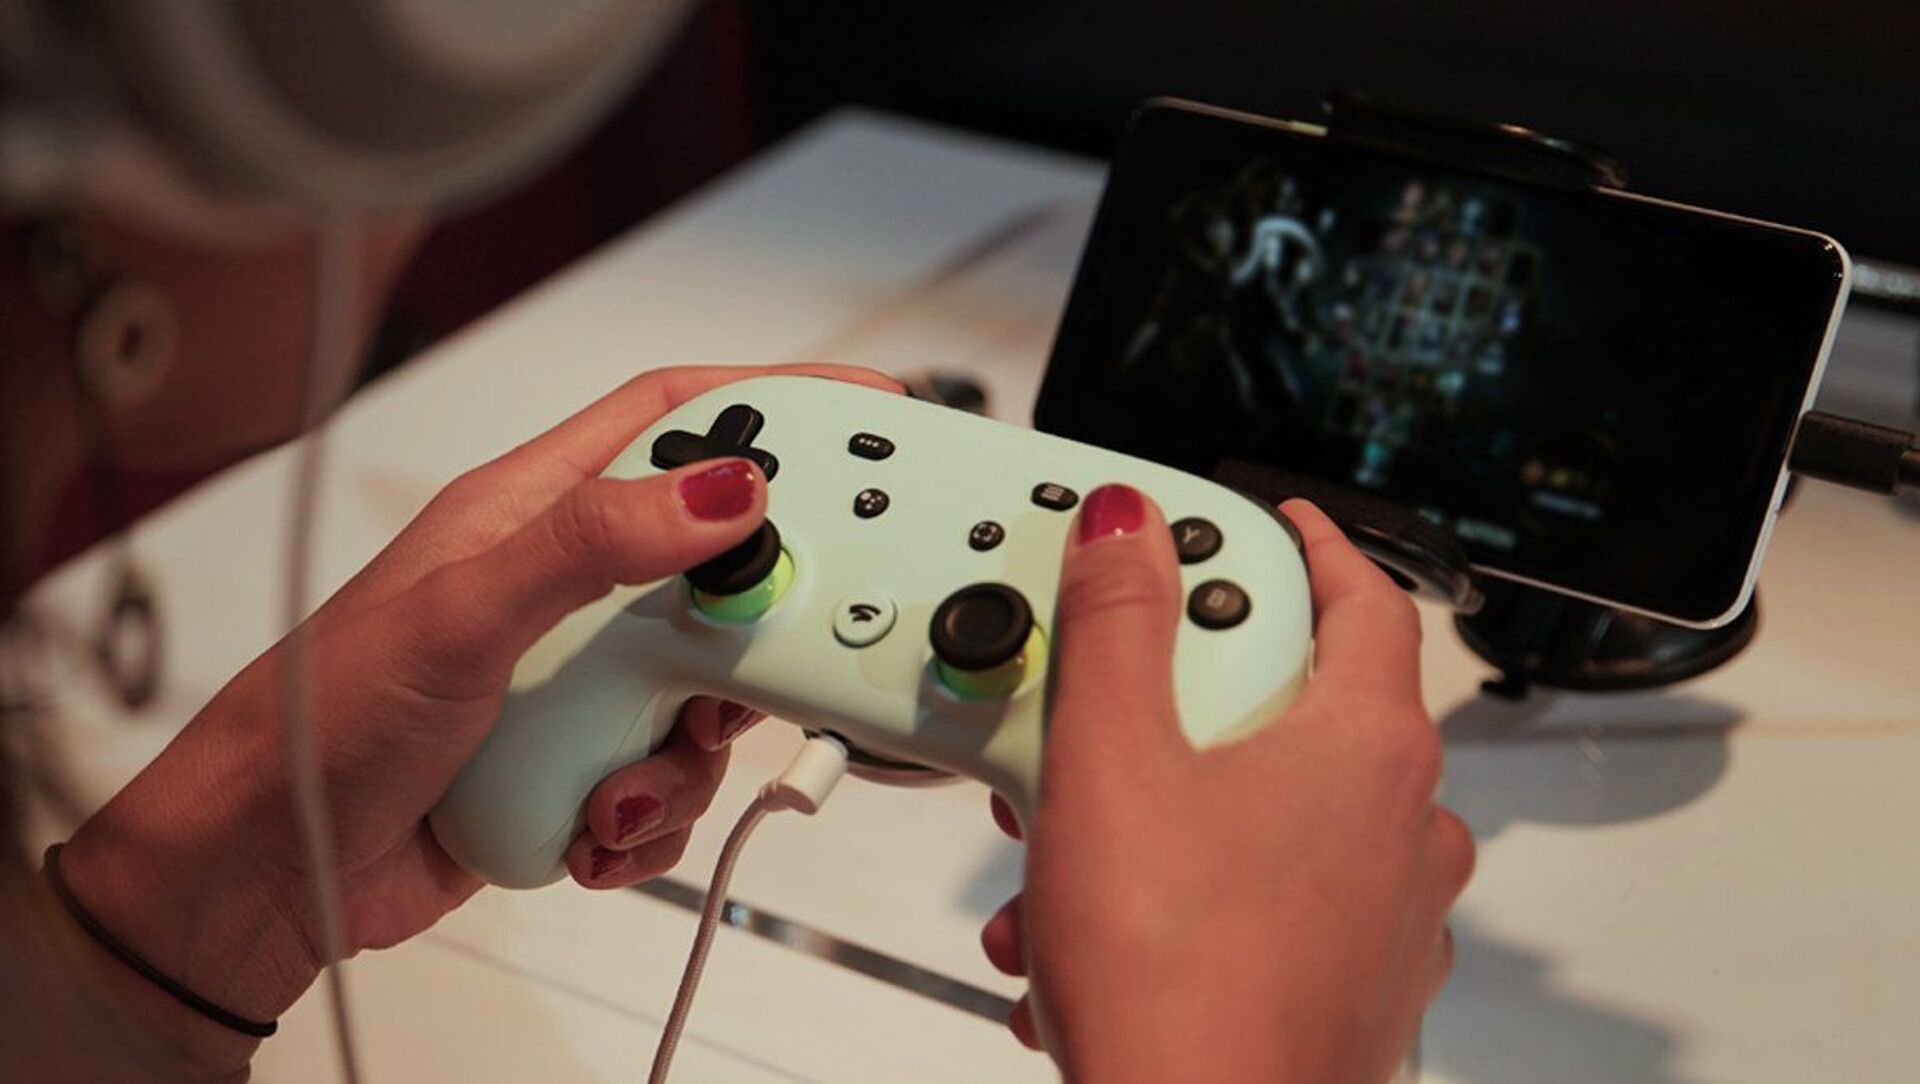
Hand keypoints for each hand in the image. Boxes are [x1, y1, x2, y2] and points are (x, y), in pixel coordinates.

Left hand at [56, 363, 900, 1066]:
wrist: (271, 871)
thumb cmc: (323, 721)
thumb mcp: (464, 615)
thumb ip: (595, 542)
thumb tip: (726, 487)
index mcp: (535, 510)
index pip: (676, 419)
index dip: (773, 400)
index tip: (862, 409)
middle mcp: (568, 586)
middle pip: (720, 567)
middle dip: (756, 624)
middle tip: (772, 658)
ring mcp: (577, 676)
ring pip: (710, 689)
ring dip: (689, 752)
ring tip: (619, 783)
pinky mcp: (581, 758)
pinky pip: (672, 775)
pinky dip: (651, 816)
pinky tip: (589, 828)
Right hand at [980, 490, 1473, 1083]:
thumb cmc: (1179, 982)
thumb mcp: (1111, 764)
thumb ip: (1117, 624)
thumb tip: (1127, 526)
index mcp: (1368, 748)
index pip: (1365, 598)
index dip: (1312, 545)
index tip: (1271, 526)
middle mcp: (1402, 827)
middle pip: (1296, 709)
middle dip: (1176, 710)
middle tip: (1105, 711)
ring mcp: (1385, 915)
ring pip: (1268, 817)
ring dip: (1165, 817)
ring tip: (1070, 859)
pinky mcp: (1349, 987)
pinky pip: (1269, 903)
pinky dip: (1189, 898)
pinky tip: (1101, 934)